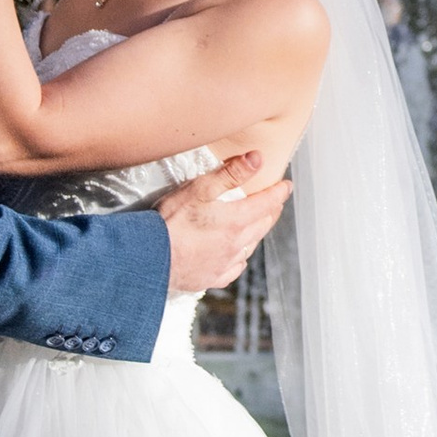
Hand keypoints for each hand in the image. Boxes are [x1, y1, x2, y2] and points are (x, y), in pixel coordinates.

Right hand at [156, 149, 290, 290]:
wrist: (150, 258)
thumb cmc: (172, 221)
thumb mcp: (201, 189)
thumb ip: (231, 174)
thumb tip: (258, 159)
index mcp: (237, 220)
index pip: (267, 203)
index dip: (279, 192)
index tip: (287, 186)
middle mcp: (236, 244)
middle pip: (262, 225)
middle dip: (271, 211)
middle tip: (274, 202)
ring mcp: (225, 263)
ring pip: (250, 246)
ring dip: (257, 233)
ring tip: (257, 225)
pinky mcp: (212, 278)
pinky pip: (234, 268)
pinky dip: (239, 258)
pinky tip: (235, 255)